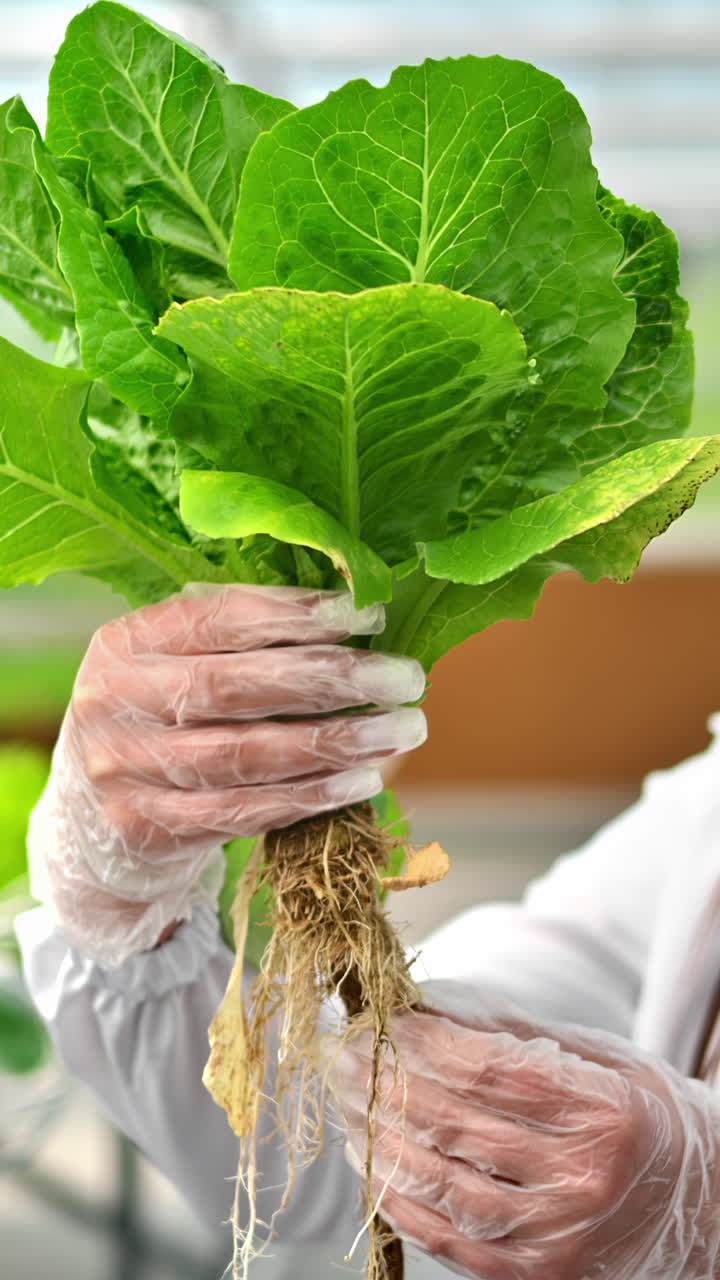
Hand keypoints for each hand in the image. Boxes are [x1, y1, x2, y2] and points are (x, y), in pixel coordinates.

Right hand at [28, 584, 425, 965]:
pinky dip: (312, 795)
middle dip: (333, 679)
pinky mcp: (149, 829)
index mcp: (125, 642)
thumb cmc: (161, 721)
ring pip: (248, 754)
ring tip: (403, 729)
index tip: (368, 617)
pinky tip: (363, 779)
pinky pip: (245, 811)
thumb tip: (354, 618)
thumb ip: (240, 639)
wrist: (89, 821)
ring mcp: (127, 770)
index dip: (297, 616)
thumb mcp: (173, 665)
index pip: (219, 618)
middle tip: (405, 678)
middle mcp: (115, 702)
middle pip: (237, 686)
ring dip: (338, 741)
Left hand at [332, 980, 719, 1278]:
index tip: (382, 1019)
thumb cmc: (640, 1116)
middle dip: (385, 1083)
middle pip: (455, 1125)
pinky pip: (449, 1240)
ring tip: (345, 1105)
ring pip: (441, 1185)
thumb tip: (425, 1006)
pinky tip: (372, 1164)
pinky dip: (401, 1201)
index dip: (424, 1043)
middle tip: (344, 1054)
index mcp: (602, 1111)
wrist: (696, 1205)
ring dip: (379, 1140)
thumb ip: (511, 1034)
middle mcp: (582, 1180)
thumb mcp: (595, 1058)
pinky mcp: (536, 1279)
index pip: (489, 1070)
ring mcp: (557, 1240)